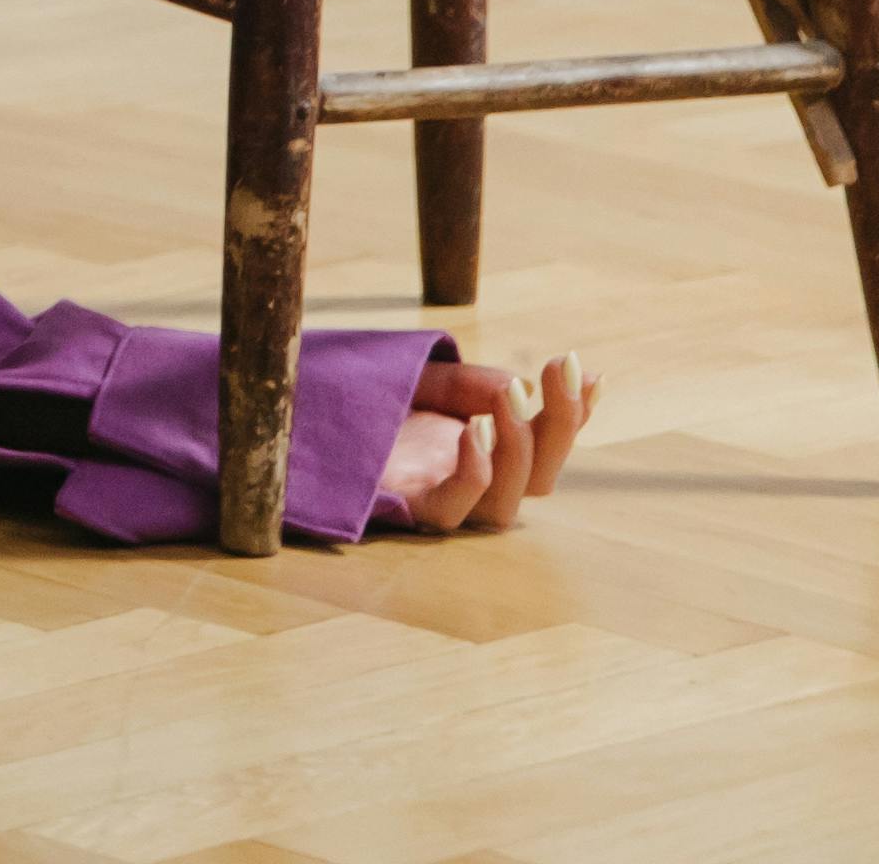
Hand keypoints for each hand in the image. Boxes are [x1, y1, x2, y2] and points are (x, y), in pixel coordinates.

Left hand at [377, 352, 594, 532]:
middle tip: (561, 367)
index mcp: (477, 453)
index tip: (589, 372)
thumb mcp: (423, 380)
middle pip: (537, 479)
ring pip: (504, 504)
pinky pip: (450, 511)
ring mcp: (436, 501)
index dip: (571, 416)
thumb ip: (472, 384)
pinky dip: (471, 475)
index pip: (541, 447)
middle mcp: (464, 485)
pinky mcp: (402, 511)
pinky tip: (472, 432)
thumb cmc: (357, 404)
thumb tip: (520, 389)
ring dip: (519, 449)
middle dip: (560, 425)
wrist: (289, 420)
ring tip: (509, 401)